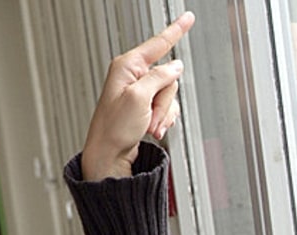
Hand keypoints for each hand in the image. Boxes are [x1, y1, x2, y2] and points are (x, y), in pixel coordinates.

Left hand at [82, 11, 195, 180]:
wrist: (108, 156)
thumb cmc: (113, 129)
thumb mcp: (138, 98)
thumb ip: (160, 78)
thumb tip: (175, 66)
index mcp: (126, 67)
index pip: (157, 44)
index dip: (175, 30)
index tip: (188, 17)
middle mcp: (133, 77)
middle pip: (169, 77)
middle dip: (164, 100)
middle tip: (148, 115)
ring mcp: (140, 92)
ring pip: (170, 94)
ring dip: (162, 113)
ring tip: (146, 124)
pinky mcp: (145, 106)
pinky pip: (166, 107)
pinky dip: (163, 119)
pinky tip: (151, 128)